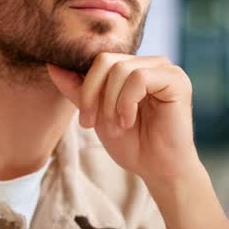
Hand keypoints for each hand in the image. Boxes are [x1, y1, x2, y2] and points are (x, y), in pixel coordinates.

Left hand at [46, 54, 199, 183]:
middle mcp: (149, 63)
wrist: (157, 169)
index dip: (86, 88)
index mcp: (132, 67)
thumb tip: (52, 64)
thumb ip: (77, 89)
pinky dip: (127, 102)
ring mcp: (164, 69)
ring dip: (111, 103)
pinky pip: (139, 78)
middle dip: (94, 95)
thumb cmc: (131, 143)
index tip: (85, 120)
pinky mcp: (176, 80)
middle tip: (95, 123)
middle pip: (105, 61)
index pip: (97, 60)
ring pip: (121, 70)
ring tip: (117, 126)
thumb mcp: (96, 113)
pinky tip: (129, 121)